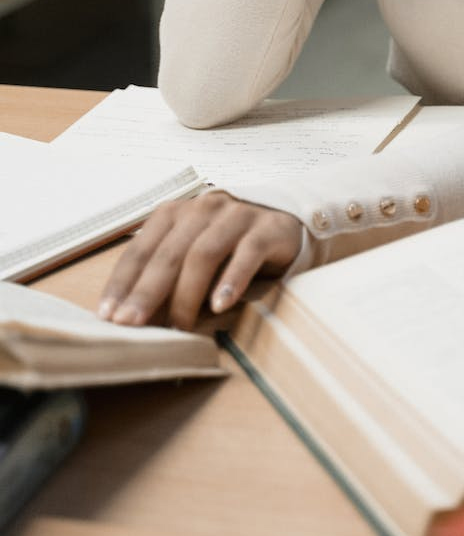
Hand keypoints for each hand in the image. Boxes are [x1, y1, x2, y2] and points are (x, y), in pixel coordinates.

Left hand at [97, 193, 303, 331]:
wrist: (285, 220)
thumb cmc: (228, 244)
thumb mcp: (191, 255)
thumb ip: (165, 277)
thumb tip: (130, 317)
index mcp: (175, 214)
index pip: (140, 249)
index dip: (122, 283)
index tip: (107, 315)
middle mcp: (203, 208)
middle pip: (169, 253)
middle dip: (146, 292)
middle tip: (131, 325)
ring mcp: (237, 215)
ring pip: (204, 253)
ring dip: (187, 294)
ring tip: (180, 327)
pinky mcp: (268, 228)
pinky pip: (247, 254)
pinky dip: (231, 280)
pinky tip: (222, 305)